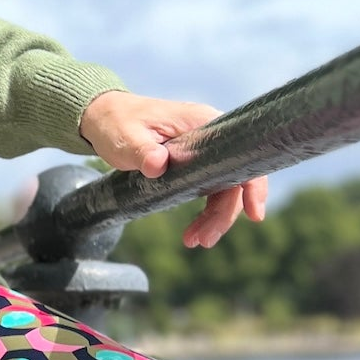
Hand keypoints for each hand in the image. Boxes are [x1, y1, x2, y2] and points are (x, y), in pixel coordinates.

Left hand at [77, 90, 267, 250]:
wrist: (105, 118)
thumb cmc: (117, 123)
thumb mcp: (126, 136)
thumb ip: (142, 150)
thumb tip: (158, 165)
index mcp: (203, 122)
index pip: (241, 154)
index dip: (252, 184)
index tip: (254, 213)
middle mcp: (212, 136)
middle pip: (234, 178)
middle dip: (224, 213)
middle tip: (204, 240)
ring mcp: (205, 151)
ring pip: (223, 189)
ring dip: (214, 217)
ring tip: (194, 241)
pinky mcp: (196, 164)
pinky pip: (210, 190)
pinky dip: (205, 213)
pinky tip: (194, 232)